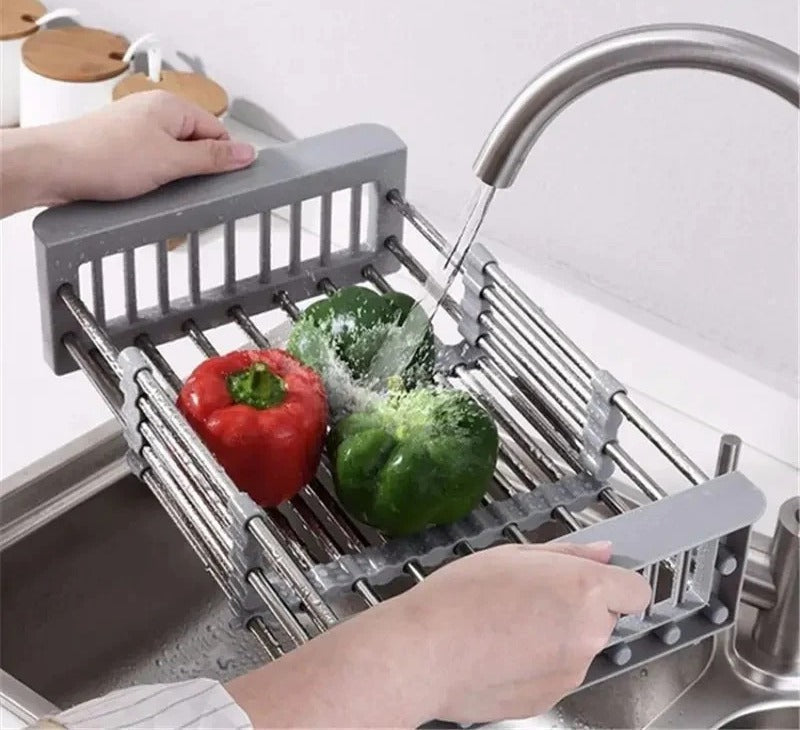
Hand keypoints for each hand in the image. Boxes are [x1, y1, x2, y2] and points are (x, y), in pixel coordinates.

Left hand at [0, 90, 255, 216]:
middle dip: (199, 172)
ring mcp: (138, 130)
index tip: (225, 183)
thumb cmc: (105, 157)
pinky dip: (157, 181)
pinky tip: (148, 193)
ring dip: (177, 180)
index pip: (218, 131)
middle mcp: (155, 113)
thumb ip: (212, 158)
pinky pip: (155, 165)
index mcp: (172, 106)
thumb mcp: (172, 162)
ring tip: (164, 193)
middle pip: (197, 145)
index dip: (223, 159)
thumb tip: (247, 152)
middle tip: (191, 193)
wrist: (54, 167)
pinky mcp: (124, 149)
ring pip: (176, 158)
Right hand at [225, 541, 651, 727]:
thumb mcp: (510, 555)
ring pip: (578, 646)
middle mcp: (587, 633)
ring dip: (556, 635)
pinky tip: (501, 650)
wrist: (426, 652)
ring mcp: (572, 671)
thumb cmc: (460, 597)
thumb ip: (565, 552)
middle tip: (532, 596)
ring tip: (507, 624)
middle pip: (604, 618)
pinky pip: (557, 672)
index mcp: (583, 589)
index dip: (617, 582)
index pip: (636, 589)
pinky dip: (538, 662)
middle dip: (577, 607)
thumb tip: (600, 551)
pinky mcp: (552, 699)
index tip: (598, 580)